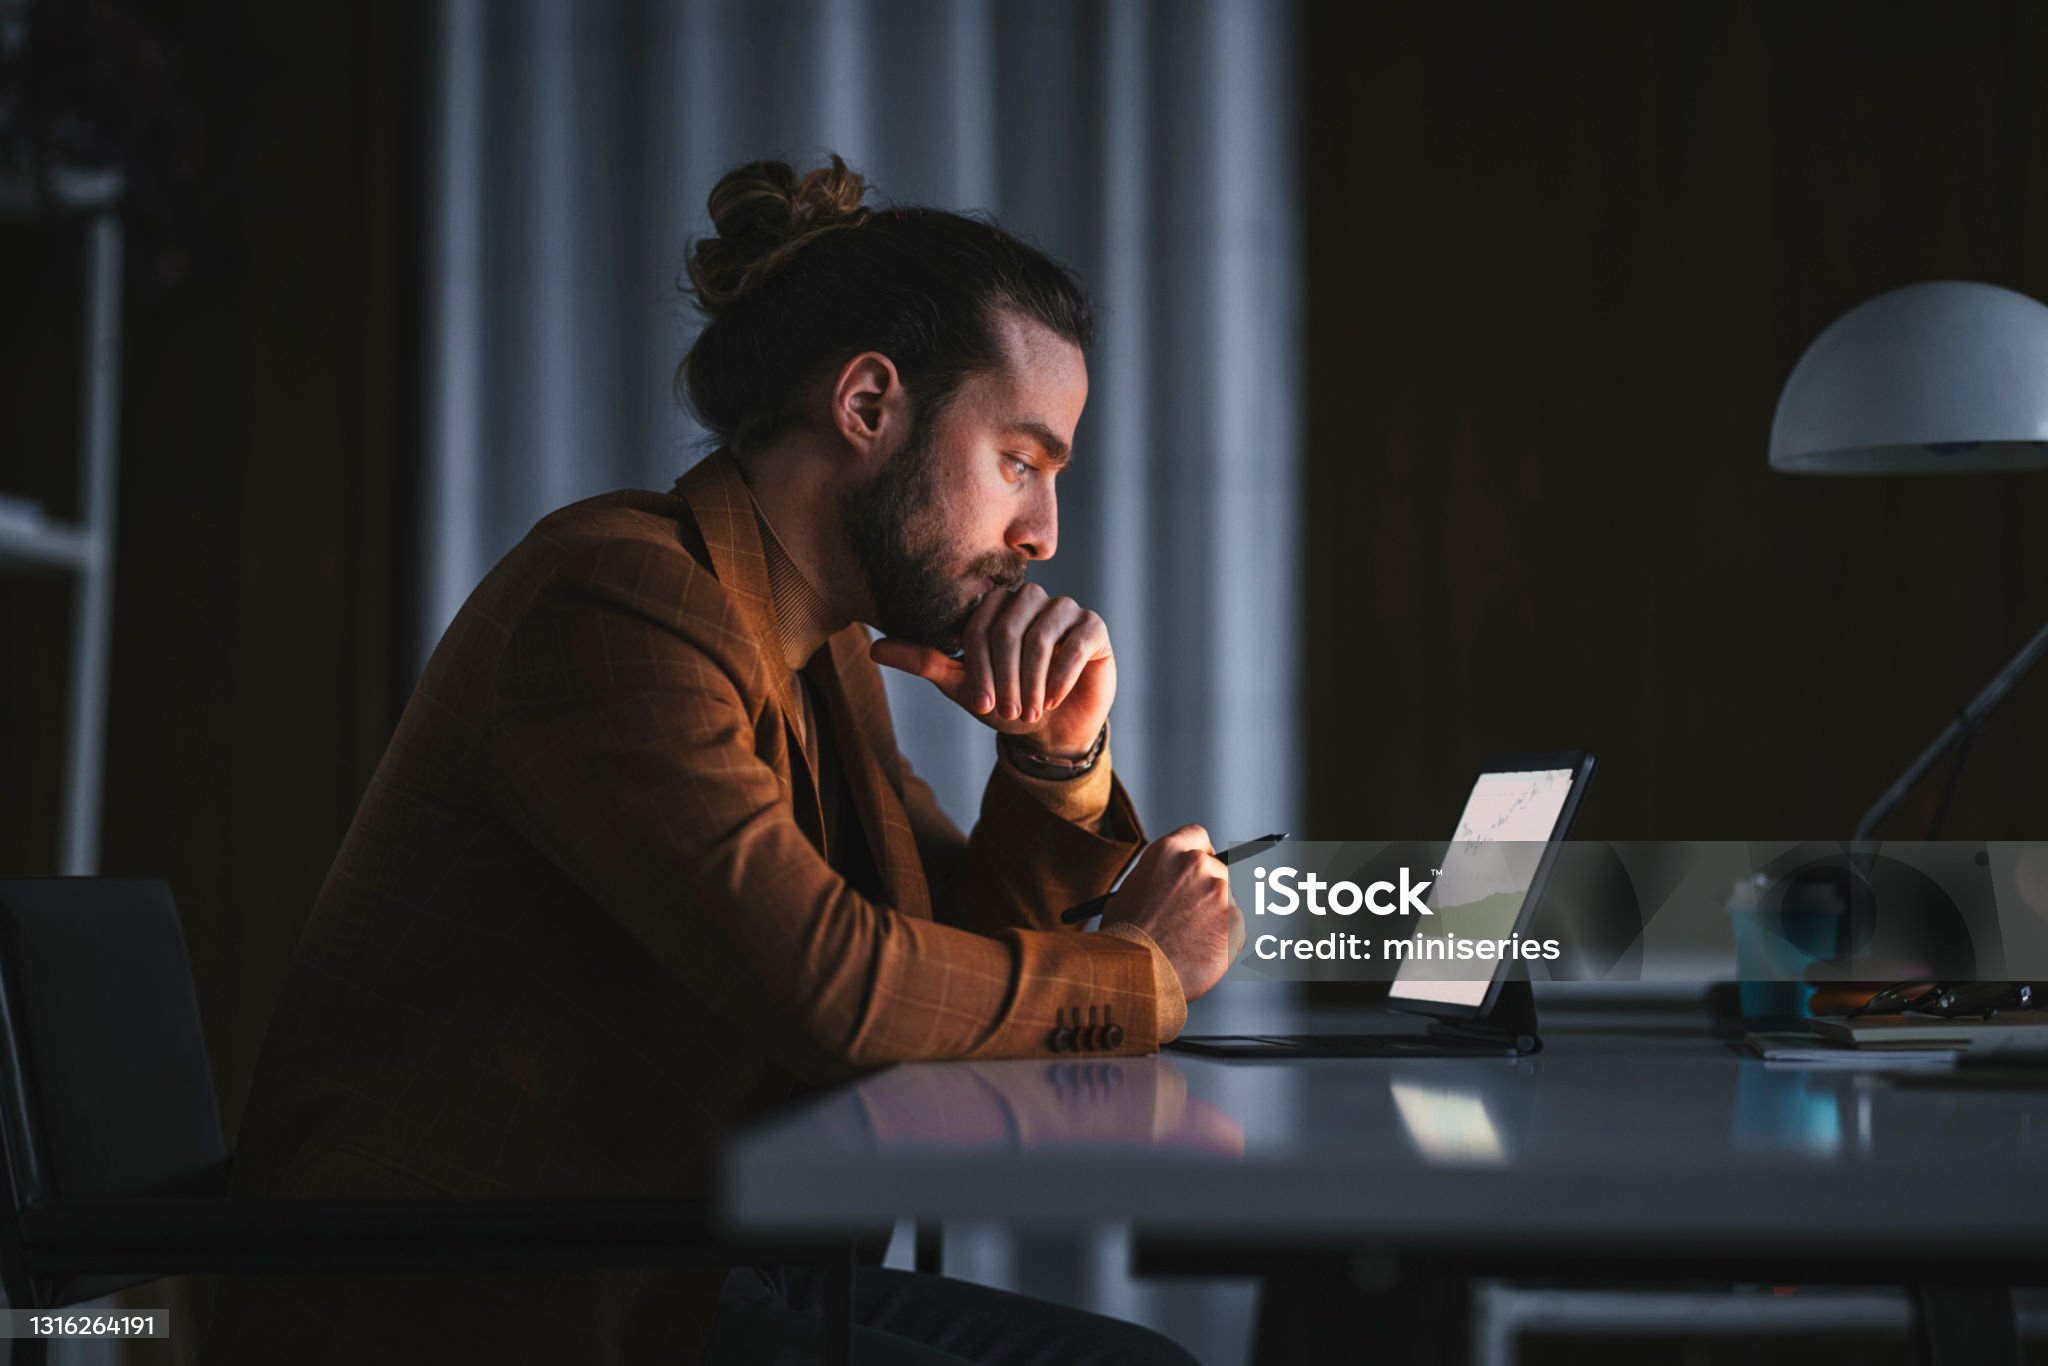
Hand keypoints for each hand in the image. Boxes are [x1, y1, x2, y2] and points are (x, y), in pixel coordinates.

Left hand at [869, 583, 1115, 756]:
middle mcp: (1030, 599)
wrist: (1053, 729)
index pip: (979, 625)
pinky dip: (1061, 675)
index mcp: (995, 606)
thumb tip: (874, 649)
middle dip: (1004, 675)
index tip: (980, 704)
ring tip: (1031, 710)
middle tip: (1007, 710)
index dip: (978, 666)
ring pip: (1041, 635)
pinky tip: (1052, 699)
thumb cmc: (1006, 701)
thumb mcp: (962, 685)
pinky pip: (1076, 643)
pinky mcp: (1094, 628)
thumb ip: (924, 661)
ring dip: (1031, 679)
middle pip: (1009, 627)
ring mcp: (1064, 610)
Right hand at [1099, 824, 1244, 1002]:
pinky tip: (1200, 954)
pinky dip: (1224, 941)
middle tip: (1195, 915)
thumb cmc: (1125, 939)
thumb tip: (1170, 886)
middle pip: (1217, 869)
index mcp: (1167, 852)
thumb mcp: (1129, 893)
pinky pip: (1236, 928)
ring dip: (1216, 917)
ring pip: (1228, 901)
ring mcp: (1220, 892)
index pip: (1197, 836)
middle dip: (1208, 891)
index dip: (1200, 853)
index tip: (1201, 867)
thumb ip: (1156, 880)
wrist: (1137, 973)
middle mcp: (1197, 864)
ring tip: (1189, 942)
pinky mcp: (1237, 921)